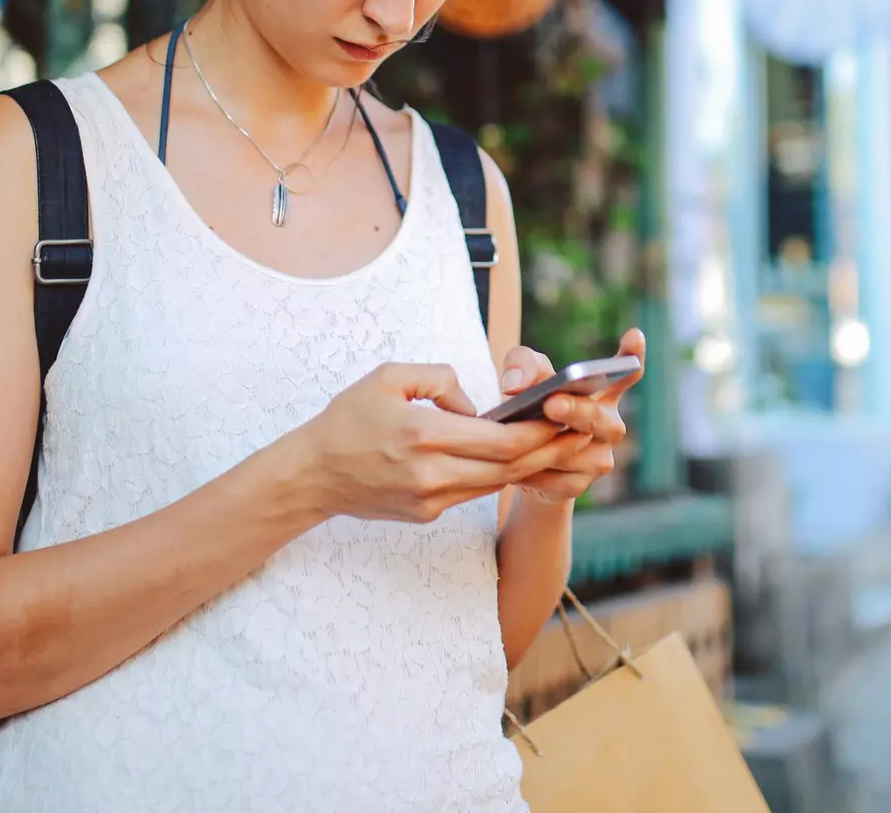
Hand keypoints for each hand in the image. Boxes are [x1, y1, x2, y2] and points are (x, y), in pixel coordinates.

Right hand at [288, 363, 566, 522]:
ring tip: (556, 445)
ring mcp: (430, 500)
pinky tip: (514, 459)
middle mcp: (431, 474)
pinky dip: (496, 475)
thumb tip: (476, 403)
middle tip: (577, 435)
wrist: (313, 474)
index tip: (563, 417)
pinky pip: (472, 492)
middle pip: (509, 468)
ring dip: (529, 466)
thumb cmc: (349, 419)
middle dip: (548, 451)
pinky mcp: (427, 514)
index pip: (501, 440)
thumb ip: (441, 380)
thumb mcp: (390, 377)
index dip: (539, 432)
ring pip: (495, 484)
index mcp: (424, 435)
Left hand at [495, 330, 644, 505]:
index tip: (634, 335)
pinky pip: (554, 479)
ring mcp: (600, 458)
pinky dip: (531, 471)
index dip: (633, 356)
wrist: (521, 463)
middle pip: (599, 419)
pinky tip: (512, 466)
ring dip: (543, 446)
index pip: (626, 373)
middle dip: (576, 411)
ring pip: (574, 453)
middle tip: (552, 403)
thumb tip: (516, 384)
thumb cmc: (530, 408)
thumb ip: (522, 365)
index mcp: (603, 393)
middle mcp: (610, 425)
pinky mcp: (579, 485)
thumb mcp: (523, 378)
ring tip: (515, 438)